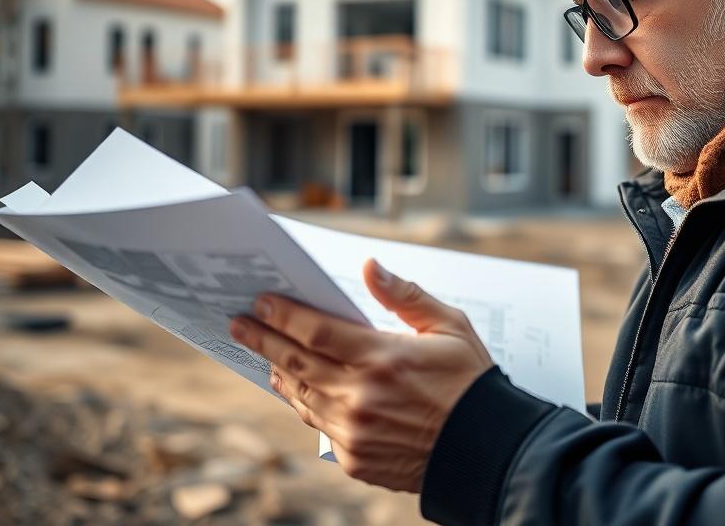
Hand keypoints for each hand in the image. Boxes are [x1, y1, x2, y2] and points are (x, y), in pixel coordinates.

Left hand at [228, 258, 493, 491]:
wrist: (484, 448)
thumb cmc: (469, 382)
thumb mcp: (449, 327)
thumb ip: (405, 296)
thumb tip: (370, 266)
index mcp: (383, 357)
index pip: (316, 330)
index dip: (284, 314)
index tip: (262, 301)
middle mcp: (361, 395)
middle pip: (297, 361)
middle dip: (263, 339)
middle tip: (239, 323)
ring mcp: (354, 431)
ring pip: (301, 395)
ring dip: (279, 371)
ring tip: (264, 354)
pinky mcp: (355, 458)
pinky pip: (318, 424)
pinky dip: (303, 403)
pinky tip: (297, 389)